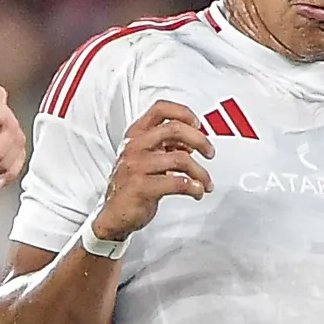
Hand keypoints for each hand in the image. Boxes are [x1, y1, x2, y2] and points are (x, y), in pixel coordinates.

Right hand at [94, 100, 213, 239]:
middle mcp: (134, 147)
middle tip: (210, 152)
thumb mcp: (144, 157)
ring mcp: (136, 166)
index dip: (183, 113)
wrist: (113, 215)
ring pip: (181, 159)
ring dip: (200, 172)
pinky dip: (194, 188)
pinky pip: (178, 183)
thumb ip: (165, 145)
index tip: (197, 124)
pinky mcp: (142, 187)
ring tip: (205, 182)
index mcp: (135, 135)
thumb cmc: (131, 185)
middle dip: (200, 140)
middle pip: (174, 129)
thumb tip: (192, 142)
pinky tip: (196, 192)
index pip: (160, 109)